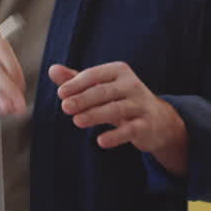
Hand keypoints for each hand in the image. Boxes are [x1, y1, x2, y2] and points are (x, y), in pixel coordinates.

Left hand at [48, 62, 187, 174]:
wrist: (158, 120)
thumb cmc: (122, 99)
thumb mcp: (101, 88)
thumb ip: (77, 79)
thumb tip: (52, 70)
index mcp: (119, 71)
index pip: (95, 75)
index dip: (77, 83)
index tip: (61, 93)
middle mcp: (132, 85)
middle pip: (104, 91)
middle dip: (84, 99)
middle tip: (65, 107)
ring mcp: (140, 105)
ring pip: (116, 109)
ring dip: (95, 115)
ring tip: (77, 121)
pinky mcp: (146, 125)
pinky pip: (130, 130)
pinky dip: (115, 135)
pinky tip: (101, 141)